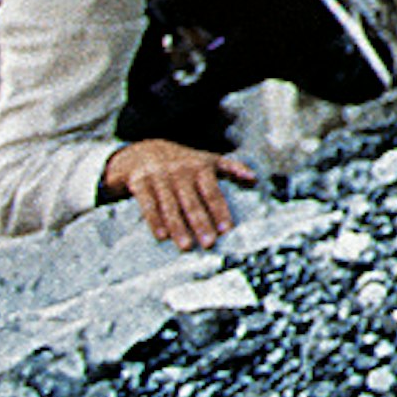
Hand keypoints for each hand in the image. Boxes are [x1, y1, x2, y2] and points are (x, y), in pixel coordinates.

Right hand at [101, 139, 255, 248]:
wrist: (145, 150)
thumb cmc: (184, 161)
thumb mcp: (208, 159)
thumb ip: (232, 168)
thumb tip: (255, 178)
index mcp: (200, 168)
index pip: (212, 193)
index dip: (220, 211)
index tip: (227, 229)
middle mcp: (181, 172)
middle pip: (192, 202)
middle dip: (201, 223)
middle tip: (209, 243)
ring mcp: (160, 178)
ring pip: (171, 206)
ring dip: (178, 227)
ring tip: (186, 246)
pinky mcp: (141, 183)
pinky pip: (148, 204)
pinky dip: (154, 220)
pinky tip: (161, 236)